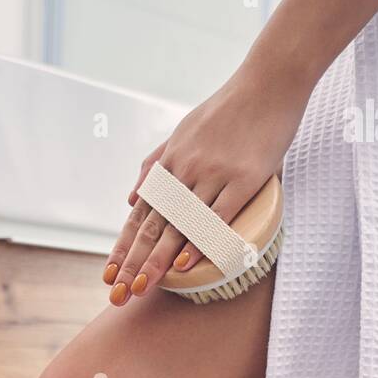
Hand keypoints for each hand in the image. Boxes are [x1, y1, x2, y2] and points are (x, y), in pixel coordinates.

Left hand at [103, 63, 309, 304]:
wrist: (268, 82)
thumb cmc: (228, 110)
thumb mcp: (184, 132)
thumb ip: (156, 165)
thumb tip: (130, 199)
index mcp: (170, 163)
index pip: (140, 214)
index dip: (123, 247)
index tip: (109, 275)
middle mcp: (185, 170)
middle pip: (154, 225)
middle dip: (133, 263)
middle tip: (119, 294)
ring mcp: (213, 174)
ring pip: (180, 226)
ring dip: (159, 260)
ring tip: (144, 288)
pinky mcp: (243, 178)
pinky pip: (217, 217)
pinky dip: (198, 242)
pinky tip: (183, 265)